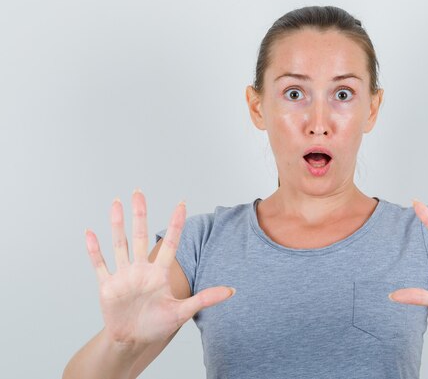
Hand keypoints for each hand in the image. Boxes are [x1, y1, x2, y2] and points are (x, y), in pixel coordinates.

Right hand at [85, 190, 234, 345]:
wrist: (133, 341)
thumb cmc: (158, 325)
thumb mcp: (183, 312)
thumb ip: (205, 299)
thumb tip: (232, 290)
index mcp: (159, 273)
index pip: (170, 244)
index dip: (175, 224)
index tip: (181, 203)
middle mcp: (141, 269)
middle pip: (140, 236)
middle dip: (139, 214)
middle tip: (138, 192)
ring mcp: (124, 275)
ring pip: (120, 244)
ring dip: (117, 224)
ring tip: (116, 203)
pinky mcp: (108, 286)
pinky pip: (100, 265)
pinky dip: (94, 251)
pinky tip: (90, 233)